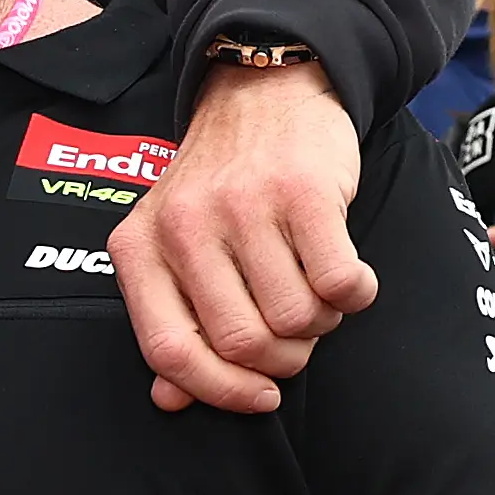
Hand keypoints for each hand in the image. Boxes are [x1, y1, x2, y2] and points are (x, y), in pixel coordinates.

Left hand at [110, 64, 374, 414]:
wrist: (265, 94)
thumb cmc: (222, 186)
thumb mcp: (176, 247)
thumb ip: (172, 321)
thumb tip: (172, 400)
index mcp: (139, 248)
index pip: (168, 350)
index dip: (218, 390)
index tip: (259, 398)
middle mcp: (183, 226)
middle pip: (240, 342)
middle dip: (282, 359)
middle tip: (295, 339)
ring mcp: (242, 206)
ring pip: (294, 318)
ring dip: (320, 324)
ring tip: (315, 295)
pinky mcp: (304, 191)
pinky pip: (340, 282)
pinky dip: (355, 295)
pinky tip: (347, 277)